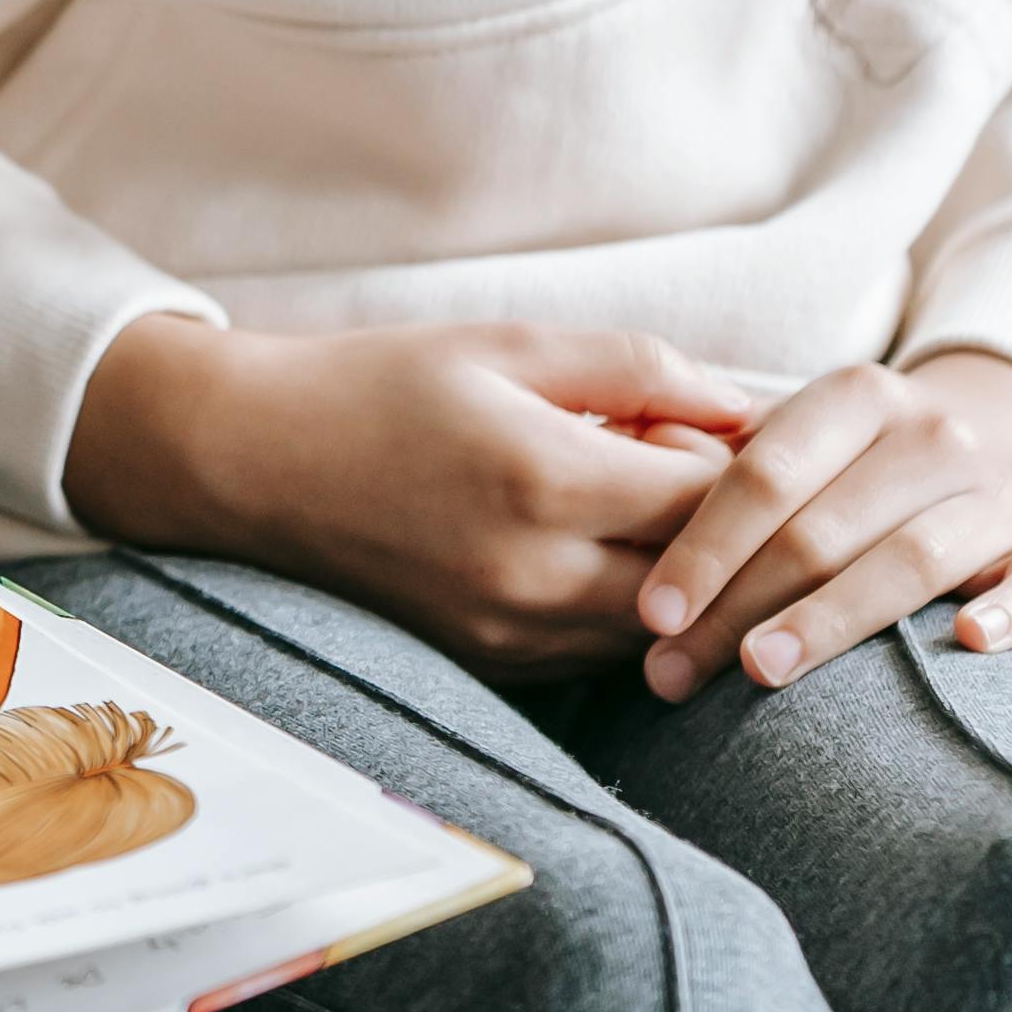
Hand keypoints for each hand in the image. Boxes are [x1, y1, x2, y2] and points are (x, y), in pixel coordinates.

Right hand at [68, 316, 756, 676]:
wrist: (253, 462)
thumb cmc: (380, 387)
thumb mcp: (509, 346)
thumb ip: (639, 369)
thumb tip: (747, 405)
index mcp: (547, 480)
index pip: (718, 503)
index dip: (757, 470)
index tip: (757, 436)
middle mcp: (535, 575)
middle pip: (707, 587)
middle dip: (737, 539)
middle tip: (726, 485)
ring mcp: (511, 633)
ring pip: (663, 634)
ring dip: (687, 583)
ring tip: (657, 514)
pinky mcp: (491, 665)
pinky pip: (602, 654)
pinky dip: (630, 612)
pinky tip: (607, 553)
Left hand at [636, 350, 1011, 700]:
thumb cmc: (864, 462)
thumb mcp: (801, 434)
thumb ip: (719, 455)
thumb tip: (624, 479)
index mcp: (858, 397)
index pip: (764, 473)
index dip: (702, 545)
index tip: (650, 611)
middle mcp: (934, 436)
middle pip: (822, 530)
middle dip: (737, 606)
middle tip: (673, 672)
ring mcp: (1000, 494)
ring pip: (910, 560)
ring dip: (832, 620)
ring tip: (761, 671)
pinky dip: (1008, 611)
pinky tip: (964, 641)